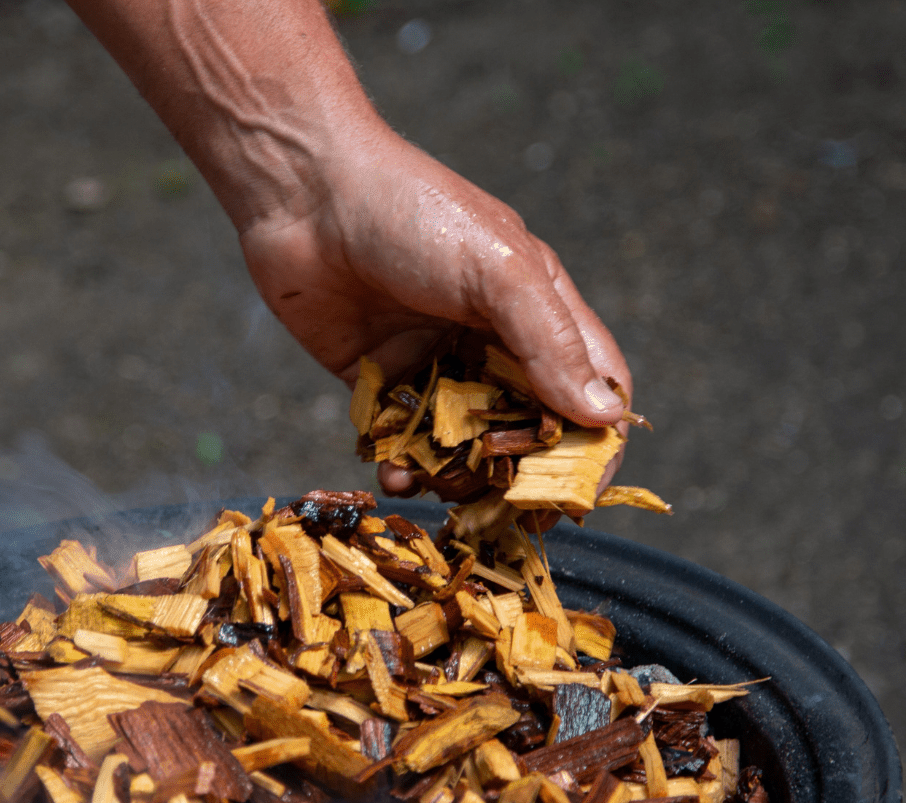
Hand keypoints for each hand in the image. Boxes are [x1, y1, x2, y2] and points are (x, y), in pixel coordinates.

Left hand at [236, 128, 630, 497]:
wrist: (303, 193)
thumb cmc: (413, 213)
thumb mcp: (498, 272)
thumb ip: (550, 345)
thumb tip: (602, 418)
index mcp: (538, 307)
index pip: (591, 387)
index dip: (595, 443)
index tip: (576, 493)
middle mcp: (490, 338)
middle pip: (525, 428)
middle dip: (515, 473)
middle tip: (496, 505)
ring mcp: (432, 358)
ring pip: (461, 444)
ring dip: (455, 477)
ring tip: (436, 486)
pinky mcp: (376, 376)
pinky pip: (400, 438)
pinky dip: (402, 464)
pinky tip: (393, 475)